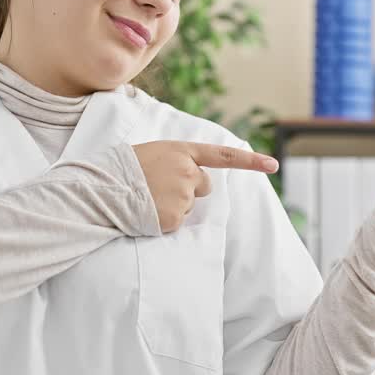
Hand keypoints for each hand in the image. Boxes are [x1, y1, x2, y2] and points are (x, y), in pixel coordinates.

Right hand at [133, 141, 278, 232]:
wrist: (100, 189)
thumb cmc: (121, 169)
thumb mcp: (152, 152)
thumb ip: (176, 160)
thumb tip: (195, 177)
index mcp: (181, 151)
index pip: (223, 156)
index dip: (251, 162)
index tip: (274, 166)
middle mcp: (188, 171)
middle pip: (204, 186)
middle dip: (188, 189)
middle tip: (158, 187)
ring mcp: (182, 195)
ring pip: (188, 206)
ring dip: (171, 205)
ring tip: (146, 198)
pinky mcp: (174, 218)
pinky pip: (176, 223)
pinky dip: (163, 221)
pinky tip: (146, 212)